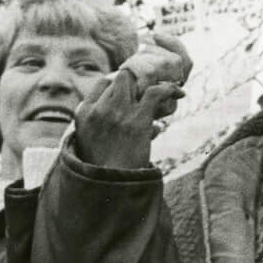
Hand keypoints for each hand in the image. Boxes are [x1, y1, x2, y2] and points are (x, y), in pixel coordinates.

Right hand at [72, 32, 191, 169]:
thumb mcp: (92, 141)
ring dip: (154, 81)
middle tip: (154, 83)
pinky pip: (156, 93)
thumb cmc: (104, 166)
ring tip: (168, 86)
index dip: (121, 82)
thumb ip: (103, 123)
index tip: (136, 88)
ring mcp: (117, 113)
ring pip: (137, 80)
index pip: (104, 82)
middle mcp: (99, 109)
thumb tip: (131, 113)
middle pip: (121, 77)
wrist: (110, 185)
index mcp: (83, 112)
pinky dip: (169, 89)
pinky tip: (178, 92)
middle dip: (139, 78)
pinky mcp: (137, 121)